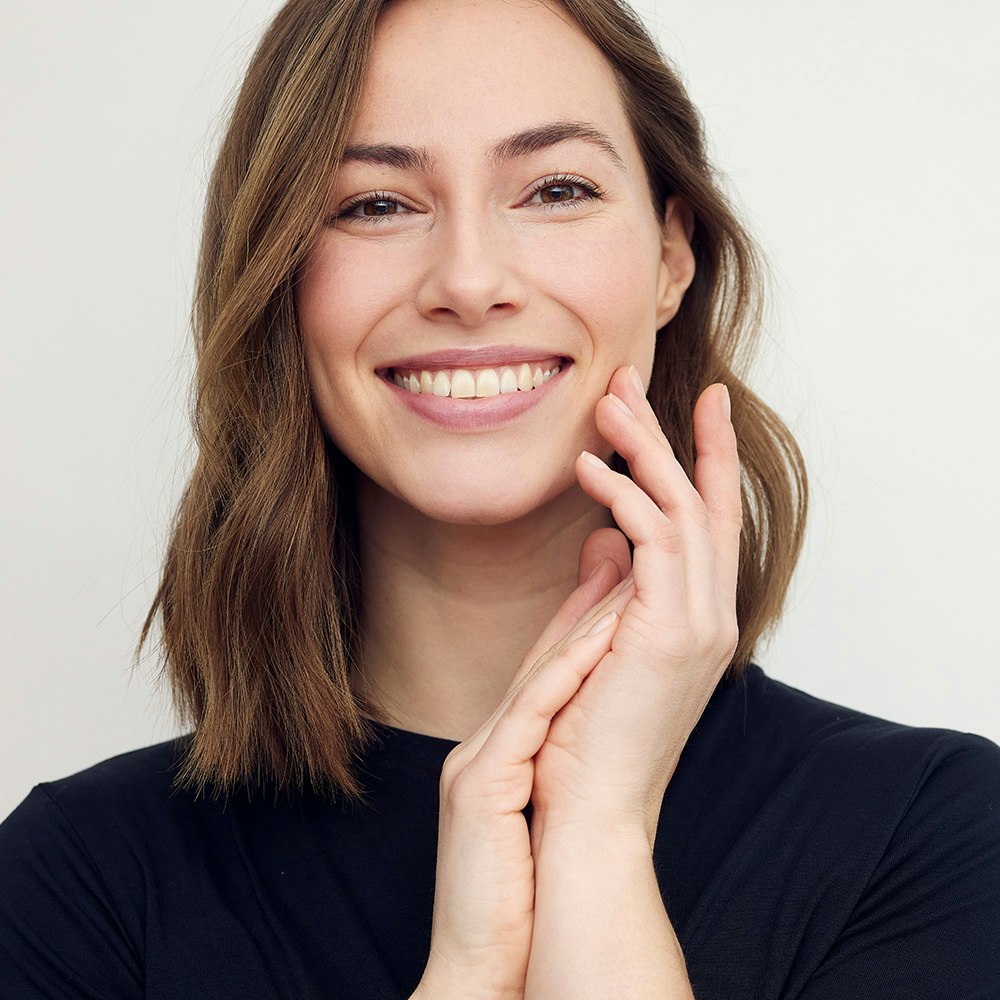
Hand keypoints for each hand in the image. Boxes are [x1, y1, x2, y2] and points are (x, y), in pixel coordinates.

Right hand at [416, 571, 634, 998]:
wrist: (481, 968)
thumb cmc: (513, 899)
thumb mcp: (541, 815)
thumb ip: (560, 761)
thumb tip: (594, 729)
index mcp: (503, 751)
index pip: (550, 670)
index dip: (585, 615)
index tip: (623, 566)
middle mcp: (486, 743)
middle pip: (543, 655)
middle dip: (586, 594)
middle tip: (624, 531)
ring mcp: (477, 760)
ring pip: (538, 674)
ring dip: (583, 617)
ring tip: (623, 563)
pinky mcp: (479, 787)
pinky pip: (528, 718)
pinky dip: (563, 675)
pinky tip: (598, 641)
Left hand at [530, 366, 740, 843]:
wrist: (588, 810)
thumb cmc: (585, 733)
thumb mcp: (599, 643)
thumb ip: (607, 588)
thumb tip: (604, 535)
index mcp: (697, 615)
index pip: (709, 520)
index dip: (705, 458)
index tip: (693, 405)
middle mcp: (712, 613)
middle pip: (701, 500)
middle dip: (671, 435)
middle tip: (632, 380)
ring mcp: (700, 622)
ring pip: (681, 507)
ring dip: (645, 449)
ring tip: (606, 402)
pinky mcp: (671, 631)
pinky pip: (657, 540)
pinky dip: (625, 495)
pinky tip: (589, 468)